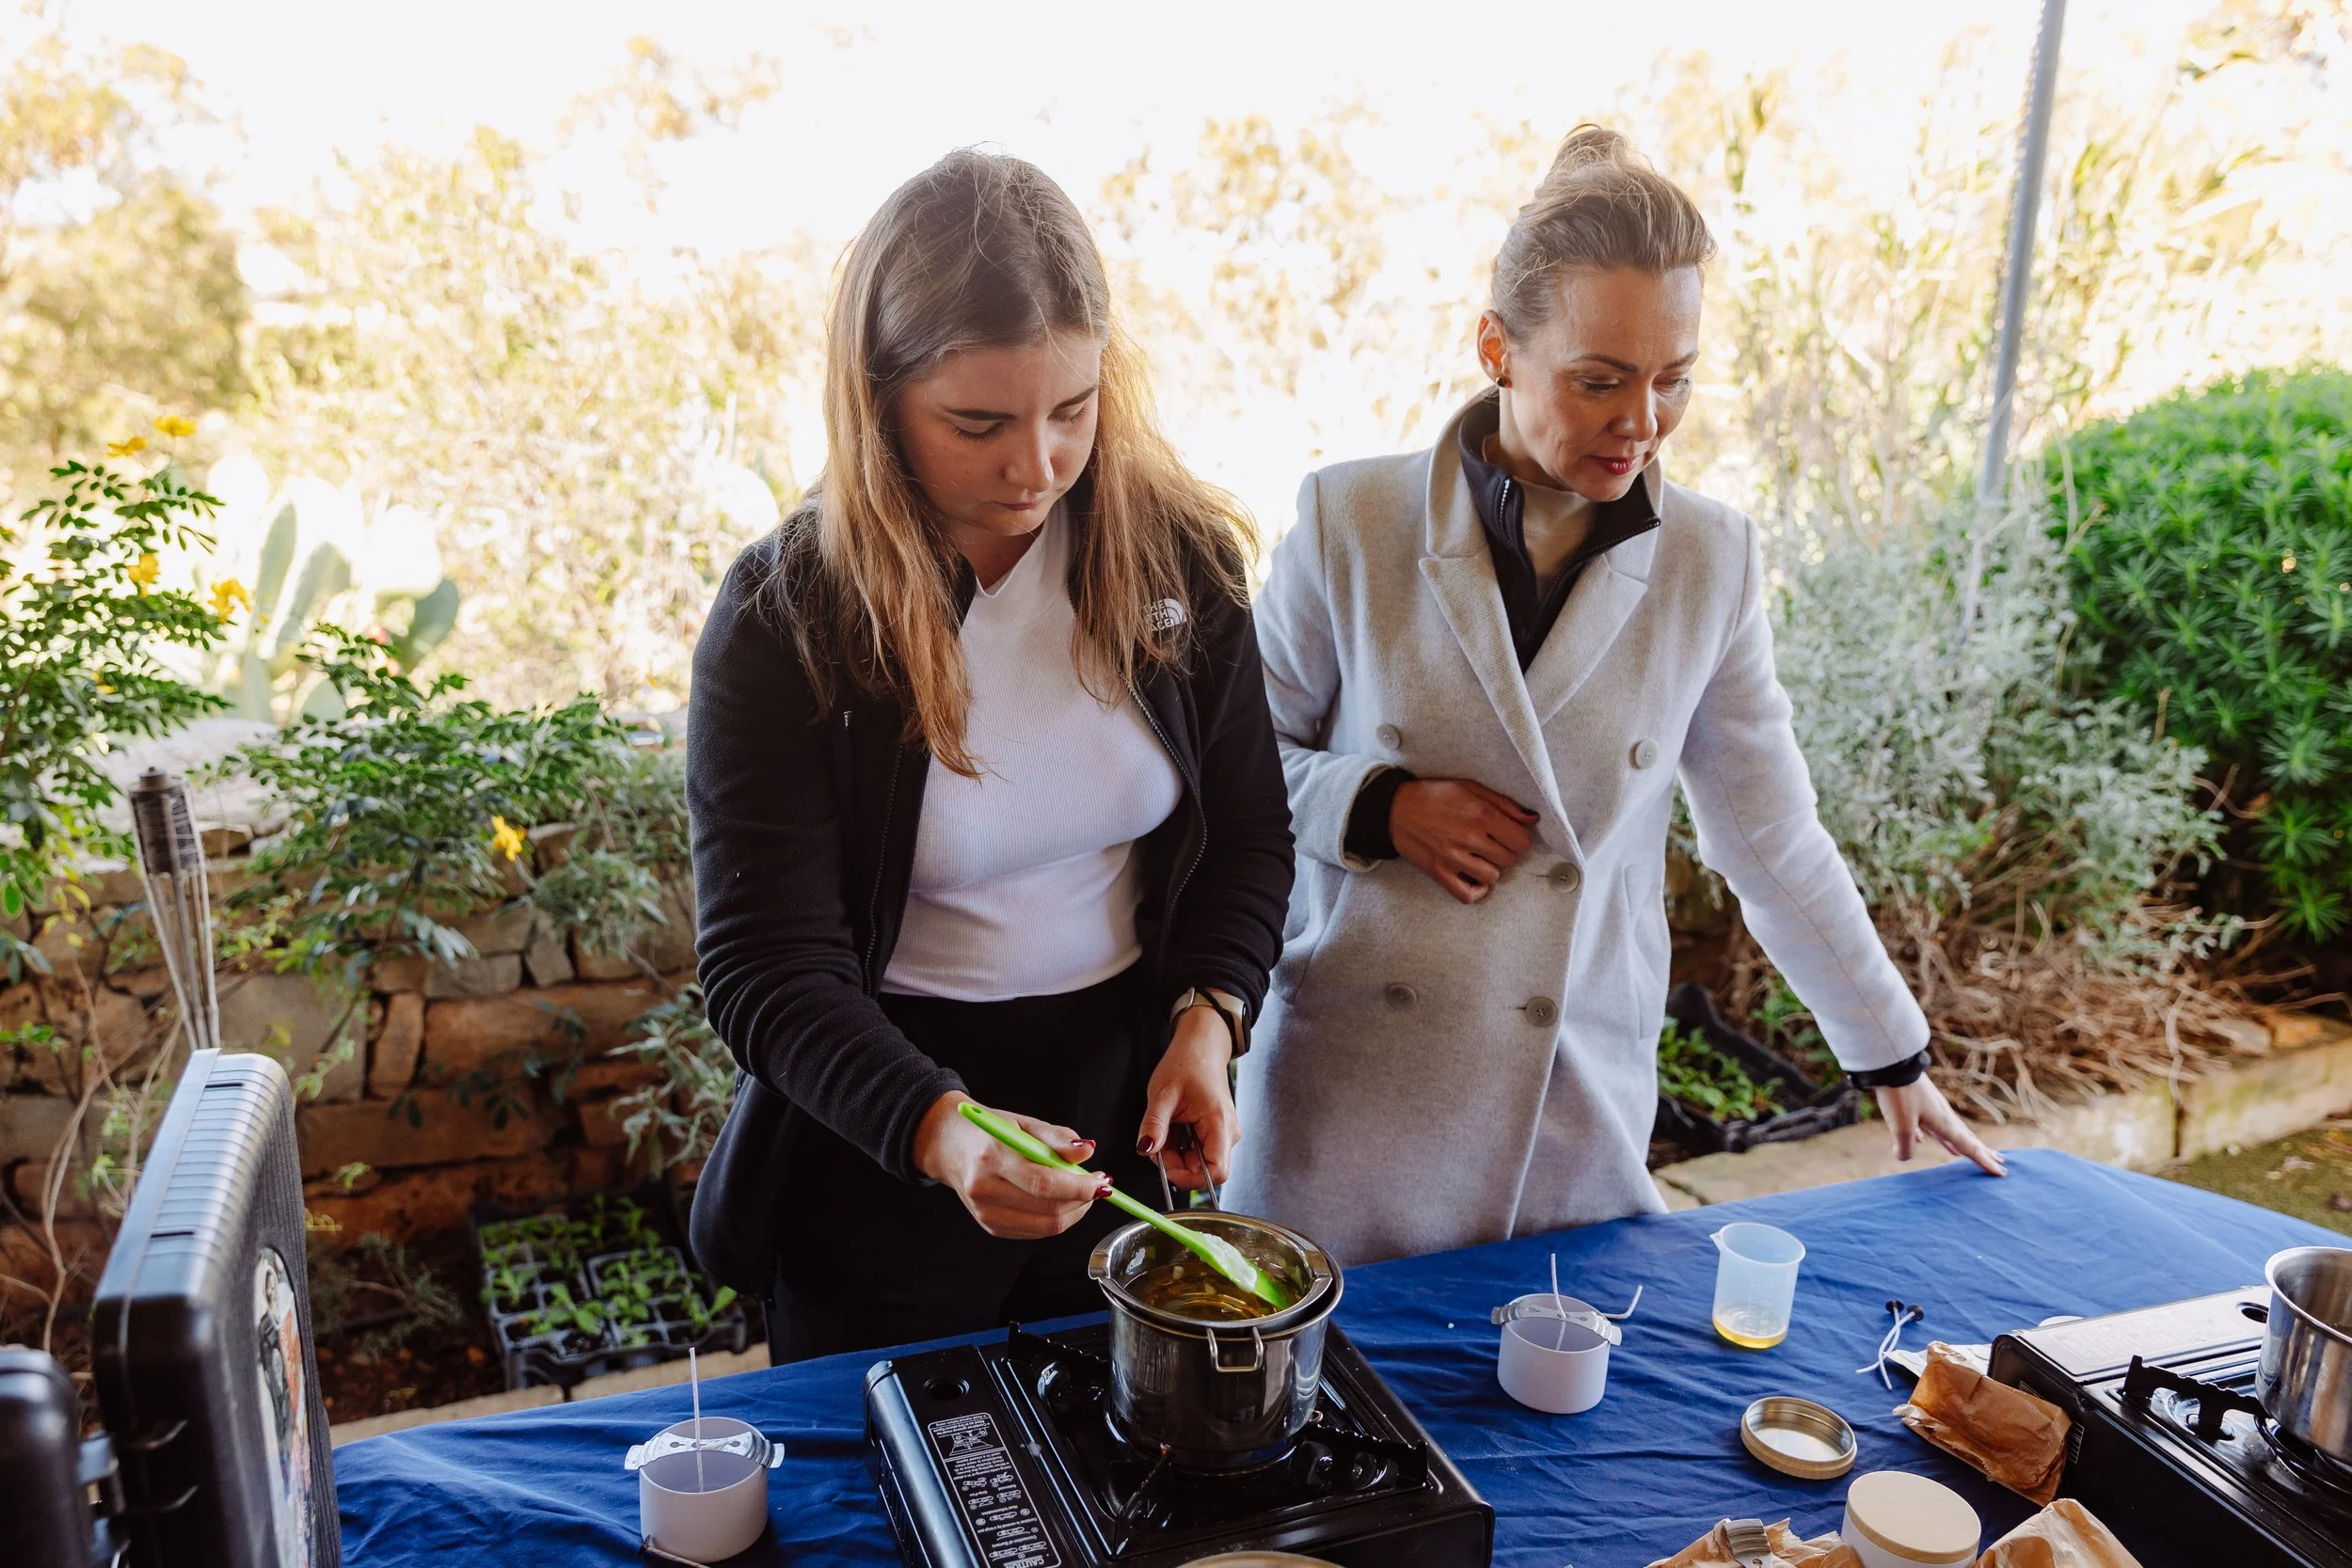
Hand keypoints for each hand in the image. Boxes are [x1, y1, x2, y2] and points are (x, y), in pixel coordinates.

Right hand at [911, 1091, 1110, 1238]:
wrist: (948, 1146)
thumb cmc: (988, 1130)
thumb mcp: (1024, 1123)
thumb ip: (1056, 1138)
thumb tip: (1087, 1153)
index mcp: (993, 1157)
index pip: (1044, 1183)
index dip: (1079, 1187)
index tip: (1102, 1181)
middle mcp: (985, 1190)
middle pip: (1048, 1209)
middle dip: (1083, 1200)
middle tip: (1099, 1183)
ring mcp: (986, 1213)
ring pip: (1046, 1225)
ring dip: (1075, 1211)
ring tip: (1082, 1190)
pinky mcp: (990, 1227)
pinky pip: (1036, 1231)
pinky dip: (1056, 1217)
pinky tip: (1061, 1199)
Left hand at [1136, 1004, 1239, 1191]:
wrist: (1201, 1047)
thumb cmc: (1186, 1064)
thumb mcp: (1162, 1094)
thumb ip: (1154, 1125)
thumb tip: (1145, 1150)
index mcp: (1219, 1123)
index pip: (1216, 1172)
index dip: (1189, 1178)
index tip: (1164, 1166)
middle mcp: (1229, 1133)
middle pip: (1203, 1169)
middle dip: (1175, 1163)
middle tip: (1157, 1141)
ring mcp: (1224, 1133)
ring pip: (1198, 1162)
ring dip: (1175, 1153)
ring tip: (1166, 1126)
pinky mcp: (1217, 1132)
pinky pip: (1197, 1151)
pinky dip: (1180, 1145)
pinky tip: (1174, 1126)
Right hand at [1390, 778, 1537, 904]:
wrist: (1395, 808)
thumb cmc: (1434, 795)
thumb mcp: (1470, 787)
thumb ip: (1505, 804)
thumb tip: (1533, 819)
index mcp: (1481, 814)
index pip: (1521, 841)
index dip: (1519, 838)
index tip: (1510, 835)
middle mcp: (1469, 837)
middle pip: (1509, 859)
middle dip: (1505, 851)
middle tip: (1492, 843)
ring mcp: (1453, 858)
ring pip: (1492, 876)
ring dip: (1490, 867)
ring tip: (1480, 856)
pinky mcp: (1439, 872)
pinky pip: (1468, 895)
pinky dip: (1476, 891)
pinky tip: (1475, 878)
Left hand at [1875, 1077, 2007, 1176]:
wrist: (1891, 1062)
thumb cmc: (1900, 1094)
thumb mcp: (1901, 1126)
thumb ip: (1905, 1147)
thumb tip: (1903, 1156)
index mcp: (1945, 1123)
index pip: (1969, 1147)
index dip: (1985, 1162)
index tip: (2002, 1173)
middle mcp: (1943, 1115)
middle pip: (1967, 1138)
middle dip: (1982, 1152)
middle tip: (2000, 1161)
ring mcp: (1931, 1106)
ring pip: (1948, 1130)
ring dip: (1957, 1143)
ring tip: (1960, 1154)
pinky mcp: (1917, 1100)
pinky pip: (1927, 1123)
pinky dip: (1928, 1134)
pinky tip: (1920, 1139)